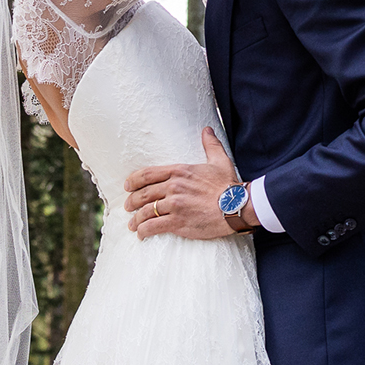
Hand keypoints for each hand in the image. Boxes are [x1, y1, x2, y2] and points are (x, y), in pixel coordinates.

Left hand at [124, 127, 255, 238]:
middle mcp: (173, 187)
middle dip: (131, 201)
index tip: (127, 186)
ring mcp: (174, 205)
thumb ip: (210, 144)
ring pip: (145, 212)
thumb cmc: (228, 184)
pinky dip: (144, 231)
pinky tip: (142, 234)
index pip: (147, 174)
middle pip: (143, 194)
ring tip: (133, 224)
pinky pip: (154, 226)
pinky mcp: (178, 222)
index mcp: (179, 171)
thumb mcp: (219, 160)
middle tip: (127, 206)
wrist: (237, 206)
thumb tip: (207, 130)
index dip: (133, 181)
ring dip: (136, 219)